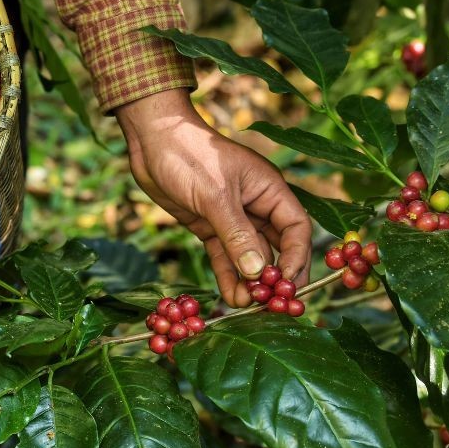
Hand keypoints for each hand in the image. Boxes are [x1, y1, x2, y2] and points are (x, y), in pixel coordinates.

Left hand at [115, 89, 311, 306]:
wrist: (152, 141)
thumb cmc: (189, 155)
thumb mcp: (215, 195)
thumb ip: (237, 234)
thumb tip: (259, 272)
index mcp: (269, 190)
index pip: (296, 229)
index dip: (297, 258)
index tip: (287, 285)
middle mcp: (256, 206)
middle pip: (277, 247)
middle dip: (276, 276)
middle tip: (273, 305)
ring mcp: (232, 218)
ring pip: (250, 256)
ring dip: (250, 282)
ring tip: (247, 306)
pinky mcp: (209, 226)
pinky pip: (225, 256)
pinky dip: (228, 276)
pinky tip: (230, 297)